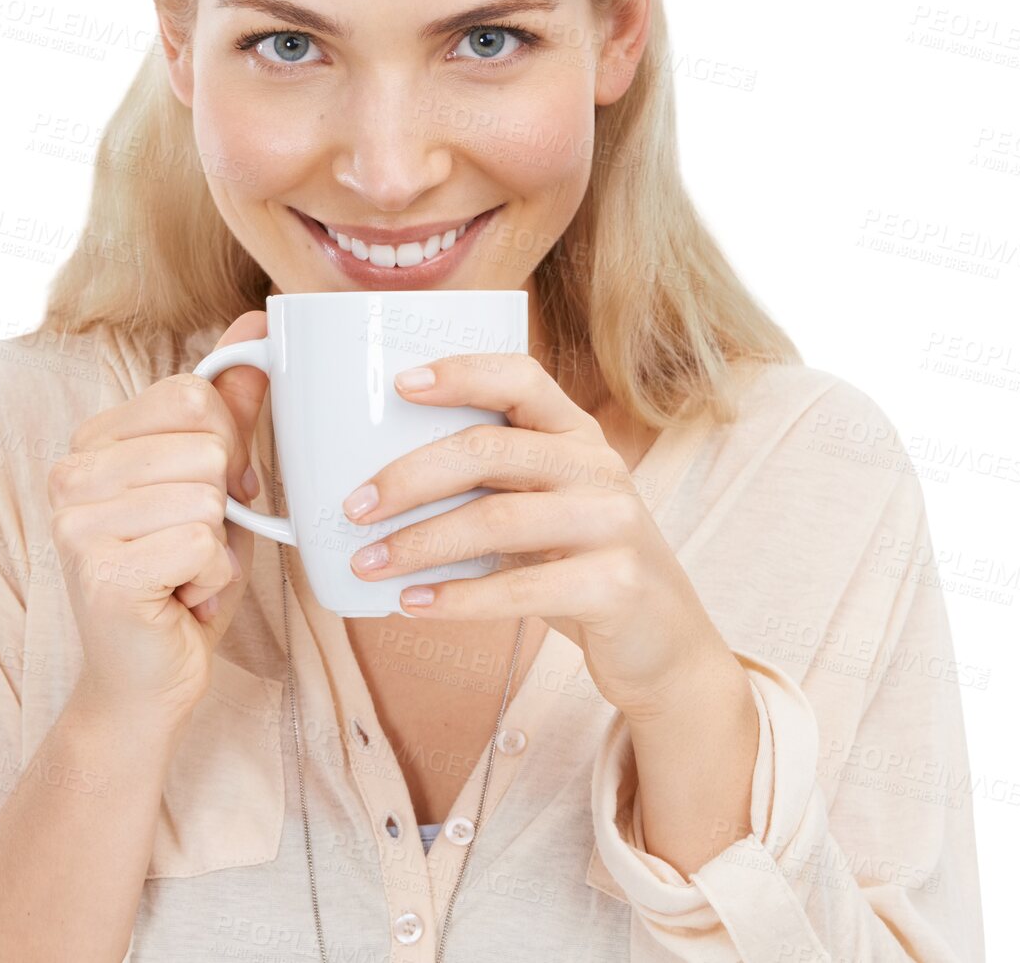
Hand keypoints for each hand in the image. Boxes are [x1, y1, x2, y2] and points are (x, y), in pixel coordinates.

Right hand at [48, 312, 269, 721]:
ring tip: (182, 572)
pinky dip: (213, 579)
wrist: (146, 681)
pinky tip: (179, 599)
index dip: (226, 445)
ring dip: (218, 546)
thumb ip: (232, 407)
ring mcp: (77, 522)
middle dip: (225, 501)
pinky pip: (206, 543)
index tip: (213, 493)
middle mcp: (70, 473)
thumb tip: (258, 326)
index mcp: (92, 440)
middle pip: (207, 443)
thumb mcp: (214, 482)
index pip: (192, 393)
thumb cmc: (180, 576)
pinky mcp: (101, 571)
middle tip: (192, 543)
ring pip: (209, 496)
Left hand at [342, 351, 737, 720]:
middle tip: (354, 508)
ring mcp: (614, 524)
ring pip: (497, 520)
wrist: (664, 644)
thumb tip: (376, 486)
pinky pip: (521, 588)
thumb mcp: (544, 509)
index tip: (401, 385)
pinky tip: (413, 605)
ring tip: (368, 563)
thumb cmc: (579, 565)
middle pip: (490, 452)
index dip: (461, 374)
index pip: (521, 378)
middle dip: (409, 478)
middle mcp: (599, 467)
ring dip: (420, 544)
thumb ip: (489, 486)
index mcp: (577, 434)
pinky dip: (458, 598)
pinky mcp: (617, 584)